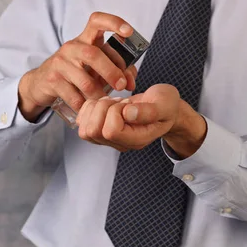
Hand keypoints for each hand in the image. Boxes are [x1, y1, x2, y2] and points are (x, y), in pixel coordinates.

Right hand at [18, 12, 138, 121]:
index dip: (114, 22)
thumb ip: (116, 69)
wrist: (40, 83)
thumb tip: (131, 81)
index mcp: (85, 39)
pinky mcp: (52, 80)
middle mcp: (72, 47)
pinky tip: (89, 108)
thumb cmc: (75, 73)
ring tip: (105, 102)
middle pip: (94, 54)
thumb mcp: (94, 67)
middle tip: (122, 86)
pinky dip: (85, 105)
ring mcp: (60, 62)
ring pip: (86, 81)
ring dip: (100, 95)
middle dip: (112, 72)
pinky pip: (74, 96)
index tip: (129, 32)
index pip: (98, 21)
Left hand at [76, 84, 206, 157]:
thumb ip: (150, 111)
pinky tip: (105, 103)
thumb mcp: (165, 104)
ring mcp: (107, 139)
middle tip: (119, 103)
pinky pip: (81, 121)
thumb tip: (128, 114)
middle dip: (102, 109)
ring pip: (84, 128)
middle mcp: (119, 143)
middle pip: (93, 131)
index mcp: (136, 140)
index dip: (114, 113)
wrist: (161, 106)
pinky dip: (89, 107)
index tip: (127, 105)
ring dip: (96, 108)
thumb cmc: (165, 105)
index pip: (110, 132)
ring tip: (113, 103)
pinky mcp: (99, 129)